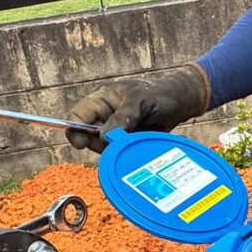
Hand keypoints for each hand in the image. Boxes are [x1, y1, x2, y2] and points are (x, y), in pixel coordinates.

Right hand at [66, 64, 209, 152]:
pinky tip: (135, 148)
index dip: (74, 130)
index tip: (81, 143)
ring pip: (101, 148)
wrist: (177, 104)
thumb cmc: (157, 95)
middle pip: (86, 136)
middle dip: (95, 144)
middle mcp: (103, 117)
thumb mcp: (140, 102)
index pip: (78, 115)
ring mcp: (113, 131)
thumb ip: (123, 117)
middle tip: (113, 145)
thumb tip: (104, 136)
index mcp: (101, 101)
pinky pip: (115, 153)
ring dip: (111, 151)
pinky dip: (121, 155)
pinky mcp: (123, 143)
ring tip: (132, 141)